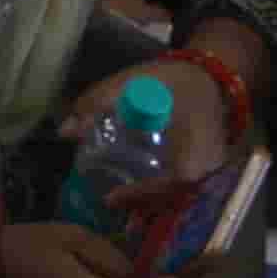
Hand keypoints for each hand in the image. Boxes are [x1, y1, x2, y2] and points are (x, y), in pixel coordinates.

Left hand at [59, 58, 237, 212]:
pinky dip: (160, 189)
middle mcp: (209, 172)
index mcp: (198, 155)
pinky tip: (138, 187)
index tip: (111, 198)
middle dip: (140, 201)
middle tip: (109, 200)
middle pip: (172, 198)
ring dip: (149, 198)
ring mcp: (211, 175)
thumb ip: (99, 102)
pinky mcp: (207, 172)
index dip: (139, 195)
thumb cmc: (175, 80)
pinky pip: (182, 189)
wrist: (210, 76)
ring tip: (119, 197)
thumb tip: (65, 132)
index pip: (169, 186)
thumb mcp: (135, 82)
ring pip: (177, 196)